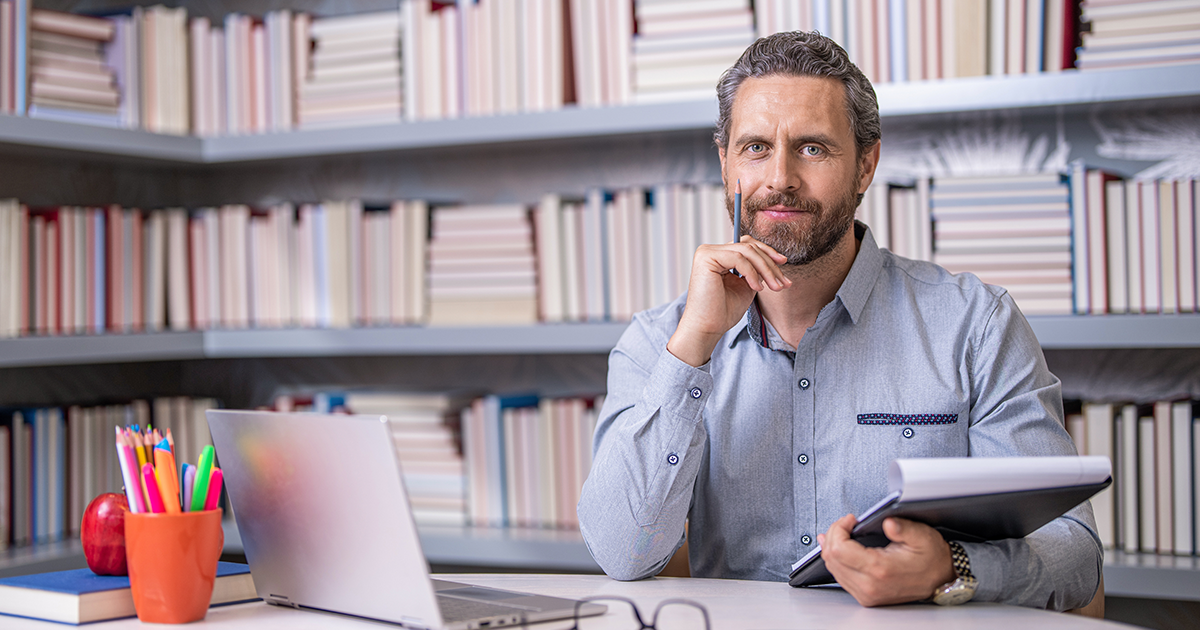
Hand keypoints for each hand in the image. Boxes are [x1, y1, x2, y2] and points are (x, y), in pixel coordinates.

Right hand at [667, 237, 790, 366]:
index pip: (747, 245)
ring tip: (775, 287)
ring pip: (746, 251)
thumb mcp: (746, 285)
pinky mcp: (706, 258)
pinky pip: (738, 259)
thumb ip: (756, 270)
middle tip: (784, 283)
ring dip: (765, 270)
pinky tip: (757, 288)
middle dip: (770, 264)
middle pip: (749, 246)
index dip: (767, 252)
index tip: (784, 264)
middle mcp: (711, 251)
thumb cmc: (724, 311)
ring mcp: (707, 253)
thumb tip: (777, 258)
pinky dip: (752, 273)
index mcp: (719, 256)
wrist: (708, 328)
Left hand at [818, 514, 955, 606]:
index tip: (850, 520)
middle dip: (833, 536)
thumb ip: (903, 528)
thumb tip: (887, 523)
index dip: (839, 529)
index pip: (839, 549)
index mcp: (880, 569)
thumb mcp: (922, 536)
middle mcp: (870, 585)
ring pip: (833, 570)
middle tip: (844, 524)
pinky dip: (837, 561)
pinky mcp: (867, 597)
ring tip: (839, 533)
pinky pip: (841, 578)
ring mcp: (867, 594)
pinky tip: (839, 550)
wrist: (942, 578)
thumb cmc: (932, 558)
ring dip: (832, 549)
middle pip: (832, 559)